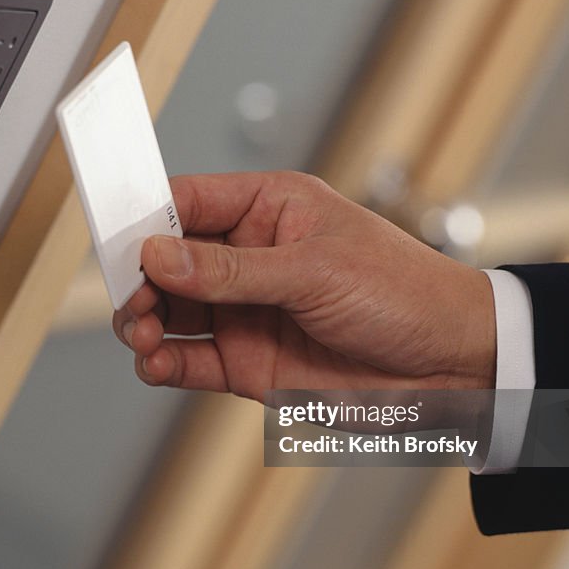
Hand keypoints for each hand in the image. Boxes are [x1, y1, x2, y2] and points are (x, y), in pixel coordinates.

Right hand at [113, 171, 495, 402]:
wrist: (452, 366)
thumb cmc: (403, 292)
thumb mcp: (314, 270)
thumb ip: (231, 269)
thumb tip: (158, 253)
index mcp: (268, 209)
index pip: (188, 203)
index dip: (147, 219)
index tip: (115, 240)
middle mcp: (249, 257)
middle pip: (168, 261)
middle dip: (141, 279)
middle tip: (131, 300)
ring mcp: (245, 310)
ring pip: (171, 311)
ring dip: (145, 322)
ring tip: (143, 334)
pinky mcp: (247, 361)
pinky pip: (190, 358)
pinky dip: (164, 362)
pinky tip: (157, 363)